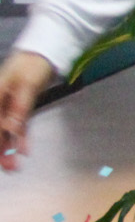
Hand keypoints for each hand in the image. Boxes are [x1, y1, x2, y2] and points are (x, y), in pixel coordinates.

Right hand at [0, 49, 52, 171]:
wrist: (43, 54)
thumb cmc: (31, 65)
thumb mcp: (26, 85)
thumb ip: (19, 108)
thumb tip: (12, 129)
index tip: (2, 154)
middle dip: (0, 150)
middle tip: (8, 167)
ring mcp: (8, 107)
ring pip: (5, 131)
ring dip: (7, 149)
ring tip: (12, 166)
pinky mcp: (19, 109)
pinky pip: (17, 127)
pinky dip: (20, 139)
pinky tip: (22, 150)